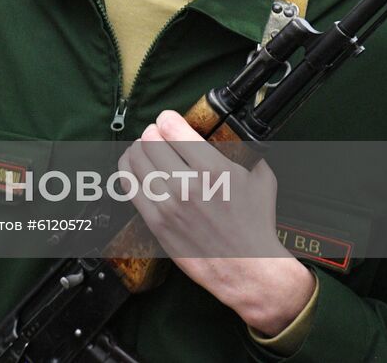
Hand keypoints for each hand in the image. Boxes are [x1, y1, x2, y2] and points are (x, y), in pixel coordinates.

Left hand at [119, 110, 314, 336]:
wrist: (247, 267)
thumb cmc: (255, 224)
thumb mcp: (259, 177)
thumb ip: (241, 151)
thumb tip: (226, 133)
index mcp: (213, 169)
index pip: (172, 128)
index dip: (167, 119)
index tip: (168, 120)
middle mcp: (187, 184)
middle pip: (150, 140)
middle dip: (152, 132)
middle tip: (157, 134)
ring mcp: (168, 204)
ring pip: (135, 160)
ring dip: (138, 148)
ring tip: (144, 147)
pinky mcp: (156, 222)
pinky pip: (128, 185)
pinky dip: (127, 168)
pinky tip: (132, 164)